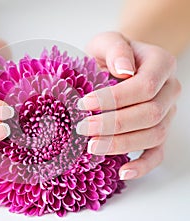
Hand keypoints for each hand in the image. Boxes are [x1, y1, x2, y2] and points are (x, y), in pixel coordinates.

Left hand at [76, 32, 180, 179]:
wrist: (120, 66)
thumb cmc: (110, 55)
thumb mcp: (107, 42)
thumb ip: (116, 49)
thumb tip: (125, 70)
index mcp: (160, 64)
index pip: (144, 86)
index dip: (114, 98)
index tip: (84, 104)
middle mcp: (169, 90)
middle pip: (149, 114)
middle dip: (113, 124)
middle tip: (82, 128)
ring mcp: (167, 113)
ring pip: (153, 135)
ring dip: (121, 144)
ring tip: (92, 147)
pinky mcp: (158, 131)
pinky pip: (157, 153)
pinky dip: (142, 165)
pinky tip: (122, 171)